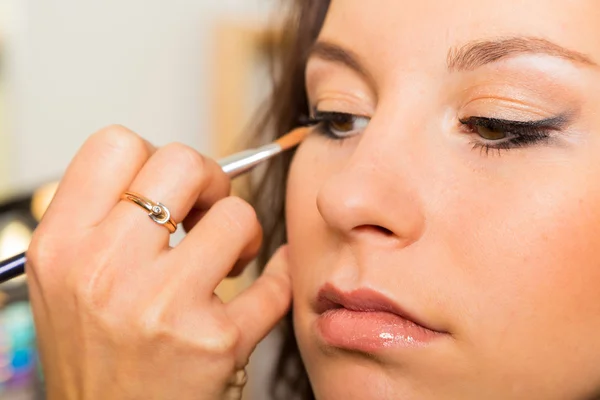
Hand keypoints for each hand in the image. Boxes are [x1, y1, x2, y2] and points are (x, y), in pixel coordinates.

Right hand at [26, 125, 291, 399]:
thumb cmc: (96, 358)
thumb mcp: (70, 282)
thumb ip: (105, 222)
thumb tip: (175, 174)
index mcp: (63, 246)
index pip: (116, 146)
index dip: (155, 155)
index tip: (173, 186)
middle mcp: (106, 272)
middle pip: (184, 162)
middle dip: (212, 180)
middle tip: (211, 211)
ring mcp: (162, 307)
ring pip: (237, 216)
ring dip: (244, 233)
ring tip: (231, 261)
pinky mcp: (215, 344)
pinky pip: (275, 281)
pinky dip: (281, 275)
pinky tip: (271, 279)